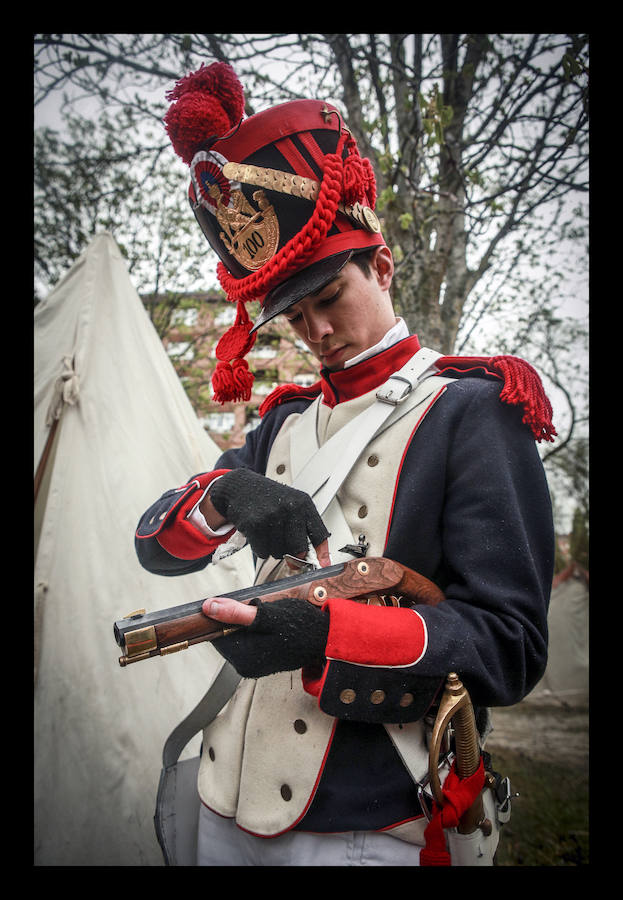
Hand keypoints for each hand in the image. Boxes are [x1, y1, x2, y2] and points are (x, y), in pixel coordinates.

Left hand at [202, 596, 329, 678]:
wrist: (326, 638)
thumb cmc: (302, 626)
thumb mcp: (268, 615)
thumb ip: (236, 613)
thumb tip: (208, 608)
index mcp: (244, 658)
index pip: (215, 634)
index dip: (223, 615)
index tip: (239, 606)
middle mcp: (246, 666)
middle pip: (226, 635)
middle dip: (238, 619)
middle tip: (261, 612)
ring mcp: (254, 666)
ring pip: (238, 636)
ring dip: (247, 623)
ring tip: (269, 619)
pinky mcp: (262, 661)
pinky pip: (250, 641)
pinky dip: (256, 630)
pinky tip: (272, 626)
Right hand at [207, 468, 329, 560]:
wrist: (242, 487)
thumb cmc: (269, 498)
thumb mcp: (292, 504)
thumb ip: (303, 528)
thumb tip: (314, 557)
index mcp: (303, 504)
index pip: (319, 534)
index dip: (322, 554)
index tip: (323, 565)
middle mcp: (290, 508)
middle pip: (300, 549)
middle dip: (294, 555)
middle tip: (287, 548)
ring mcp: (272, 516)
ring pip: (279, 553)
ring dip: (274, 549)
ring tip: (269, 532)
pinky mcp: (255, 524)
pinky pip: (263, 552)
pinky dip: (260, 548)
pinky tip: (259, 534)